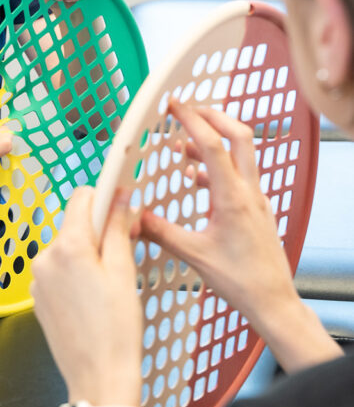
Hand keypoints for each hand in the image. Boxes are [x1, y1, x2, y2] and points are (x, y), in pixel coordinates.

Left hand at [31, 187, 142, 404]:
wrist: (99, 381)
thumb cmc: (116, 331)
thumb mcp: (124, 272)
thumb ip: (119, 228)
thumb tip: (121, 196)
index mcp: (68, 247)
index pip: (83, 198)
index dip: (106, 197)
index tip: (123, 200)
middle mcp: (45, 257)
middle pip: (75, 223)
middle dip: (100, 228)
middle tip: (126, 249)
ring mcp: (38, 279)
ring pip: (67, 247)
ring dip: (88, 252)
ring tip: (110, 281)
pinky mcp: (38, 297)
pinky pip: (59, 270)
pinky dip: (76, 272)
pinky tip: (94, 296)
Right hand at [140, 100, 297, 325]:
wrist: (273, 301)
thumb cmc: (240, 280)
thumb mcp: (194, 255)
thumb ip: (161, 232)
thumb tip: (133, 216)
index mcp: (232, 197)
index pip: (213, 145)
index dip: (192, 120)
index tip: (174, 105)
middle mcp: (248, 191)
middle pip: (239, 135)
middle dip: (213, 115)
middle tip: (187, 109)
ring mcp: (256, 198)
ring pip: (241, 153)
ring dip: (214, 140)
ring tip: (183, 145)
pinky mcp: (256, 208)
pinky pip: (239, 174)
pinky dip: (217, 166)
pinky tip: (197, 178)